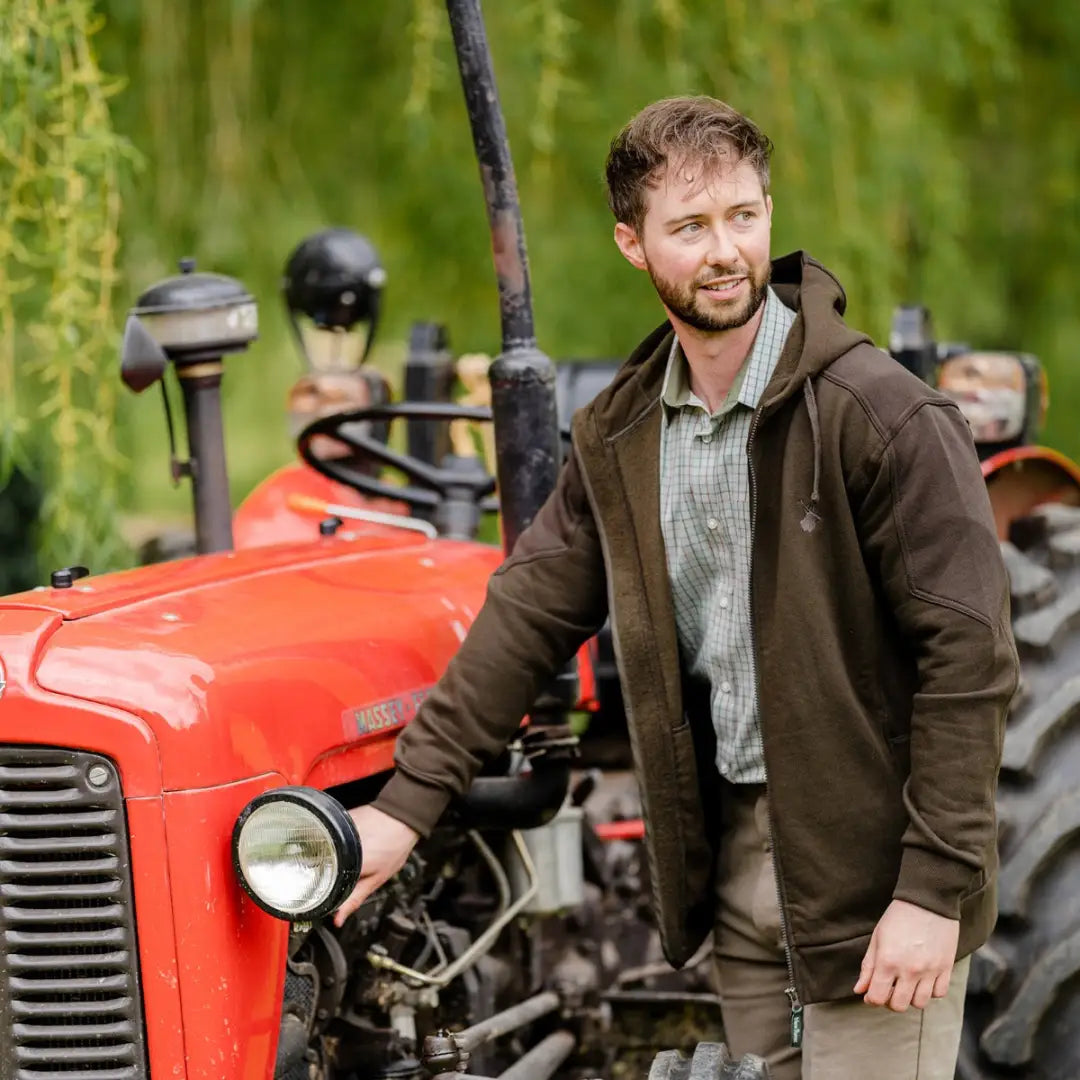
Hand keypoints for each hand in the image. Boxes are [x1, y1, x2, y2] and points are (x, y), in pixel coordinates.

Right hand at [333, 805, 418, 926]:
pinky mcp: (339, 821)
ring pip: (324, 852)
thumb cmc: (394, 844)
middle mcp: (337, 846)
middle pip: (321, 867)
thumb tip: (338, 918)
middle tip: (341, 876)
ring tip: (347, 858)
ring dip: (330, 859)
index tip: (325, 897)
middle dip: (326, 876)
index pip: (321, 884)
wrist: (402, 815)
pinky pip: (330, 837)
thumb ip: (355, 899)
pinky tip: (347, 845)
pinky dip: (334, 844)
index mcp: (345, 864)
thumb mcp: (378, 878)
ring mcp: (336, 831)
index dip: (322, 893)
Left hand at [854, 899, 959, 1010]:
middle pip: (899, 1006)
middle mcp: (909, 970)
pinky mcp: (946, 968)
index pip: (878, 998)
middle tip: (890, 988)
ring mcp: (930, 971)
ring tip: (907, 983)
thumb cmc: (898, 917)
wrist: (927, 901)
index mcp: (888, 961)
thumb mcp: (877, 938)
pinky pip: (939, 993)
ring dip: (911, 997)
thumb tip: (860, 990)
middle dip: (891, 1001)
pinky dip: (930, 991)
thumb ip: (868, 966)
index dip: (872, 999)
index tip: (872, 993)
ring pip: (920, 1003)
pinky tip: (924, 979)